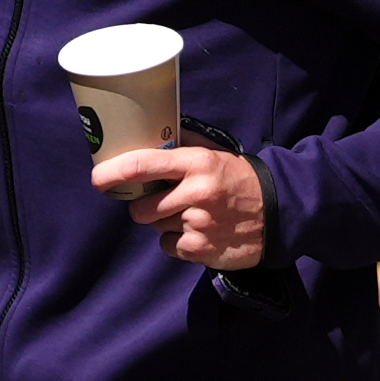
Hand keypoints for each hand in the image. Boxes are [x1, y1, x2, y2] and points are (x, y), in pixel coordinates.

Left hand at [96, 147, 268, 268]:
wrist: (280, 212)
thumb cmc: (241, 180)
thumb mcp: (216, 154)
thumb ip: (184, 144)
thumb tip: (150, 130)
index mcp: (197, 163)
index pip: (143, 164)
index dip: (113, 172)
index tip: (98, 179)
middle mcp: (195, 193)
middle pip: (141, 208)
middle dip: (145, 207)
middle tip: (163, 202)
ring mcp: (198, 224)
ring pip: (155, 228)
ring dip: (164, 224)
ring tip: (190, 216)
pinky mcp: (201, 250)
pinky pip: (168, 247)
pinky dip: (177, 243)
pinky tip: (199, 233)